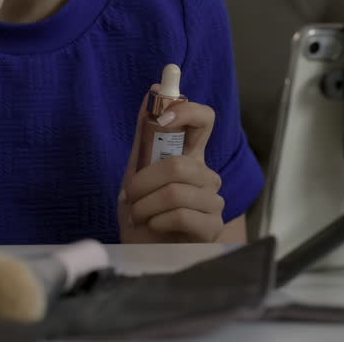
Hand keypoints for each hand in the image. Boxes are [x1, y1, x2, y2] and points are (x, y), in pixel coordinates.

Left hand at [119, 90, 224, 242]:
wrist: (143, 253)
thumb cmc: (142, 213)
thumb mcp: (136, 171)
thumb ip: (145, 136)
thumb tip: (152, 90)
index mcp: (191, 157)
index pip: (205, 119)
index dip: (187, 111)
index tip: (162, 120)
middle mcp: (207, 175)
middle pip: (180, 164)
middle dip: (143, 182)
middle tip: (130, 197)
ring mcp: (213, 202)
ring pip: (177, 190)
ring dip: (146, 205)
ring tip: (139, 216)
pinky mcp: (212, 227)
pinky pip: (182, 214)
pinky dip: (157, 220)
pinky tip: (154, 226)